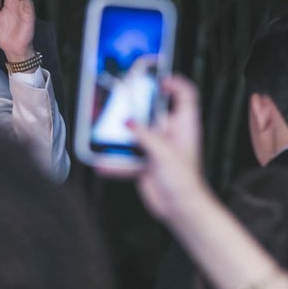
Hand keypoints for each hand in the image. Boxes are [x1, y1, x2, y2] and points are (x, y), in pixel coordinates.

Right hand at [102, 75, 208, 222]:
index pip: (185, 97)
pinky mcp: (145, 162)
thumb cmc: (184, 181)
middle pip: (153, 113)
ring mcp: (157, 148)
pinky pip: (127, 156)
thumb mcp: (164, 153)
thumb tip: (128, 123)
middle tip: (120, 102)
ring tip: (104, 133)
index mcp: (184, 127)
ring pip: (136, 135)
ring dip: (121, 137)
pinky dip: (115, 161)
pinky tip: (102, 164)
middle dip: (136, 109)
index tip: (158, 79)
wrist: (179, 209)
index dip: (174, 84)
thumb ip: (145, 135)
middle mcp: (171, 134)